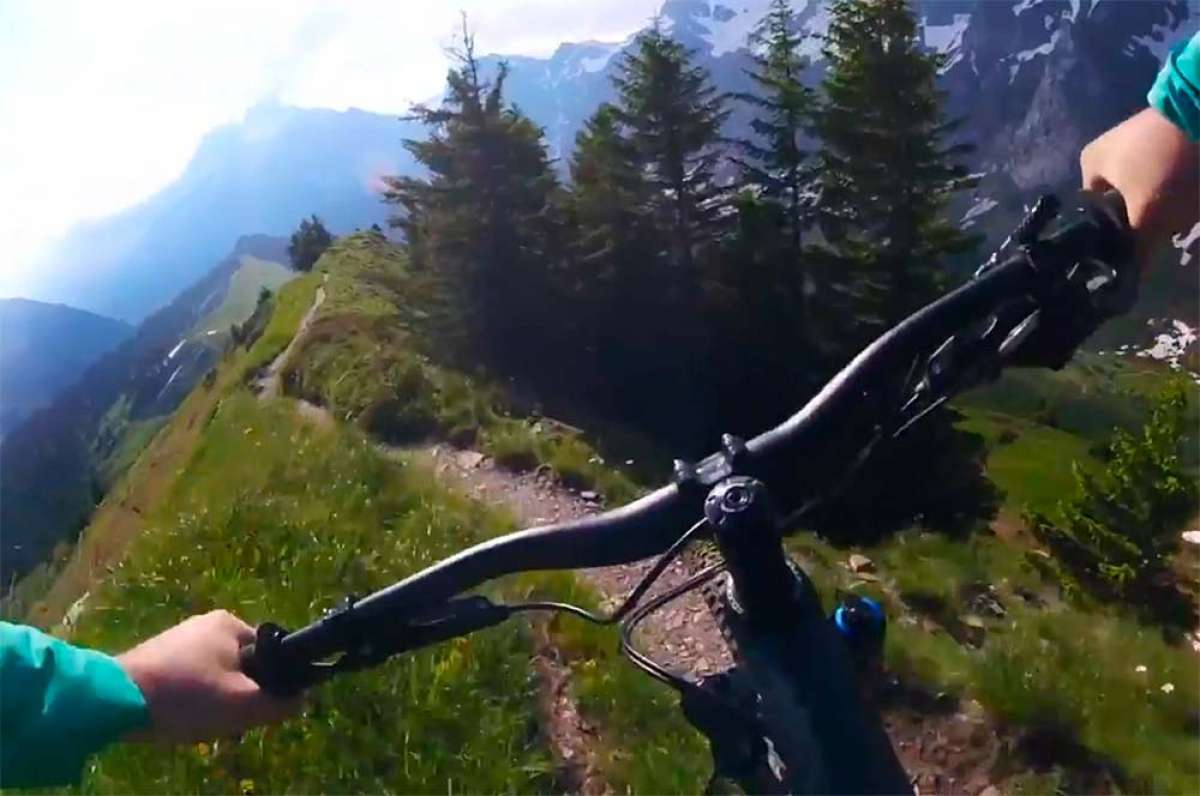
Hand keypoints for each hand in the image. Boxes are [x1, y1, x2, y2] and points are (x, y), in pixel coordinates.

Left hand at [117, 610, 300, 742]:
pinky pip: (189, 680)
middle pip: (240, 668)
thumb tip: (301, 700)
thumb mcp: (242, 705)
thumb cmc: (186, 695)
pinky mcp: (156, 656)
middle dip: (237, 696)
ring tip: (198, 721)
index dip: (268, 685)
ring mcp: (178, 638)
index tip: (255, 707)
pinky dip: (190, 699)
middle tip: (226, 719)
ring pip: (214, 677)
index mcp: (230, 624)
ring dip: (213, 701)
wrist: (114, 700)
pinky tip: (178, 717)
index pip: (269, 655)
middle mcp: (205, 623)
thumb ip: (279, 703)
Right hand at [1080, 107, 1198, 270]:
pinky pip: (1175, 178)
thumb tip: (1126, 286)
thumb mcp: (1148, 215)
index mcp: (1092, 163)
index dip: (1111, 239)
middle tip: (1160, 241)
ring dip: (1168, 211)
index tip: (1131, 254)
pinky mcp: (1176, 138)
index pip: (1092, 217)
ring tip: (1183, 226)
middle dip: (1144, 225)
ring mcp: (1145, 140)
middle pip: (1125, 205)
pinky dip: (1184, 194)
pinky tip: (1195, 207)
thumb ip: (1135, 250)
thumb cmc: (1165, 164)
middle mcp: (1111, 150)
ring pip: (1152, 193)